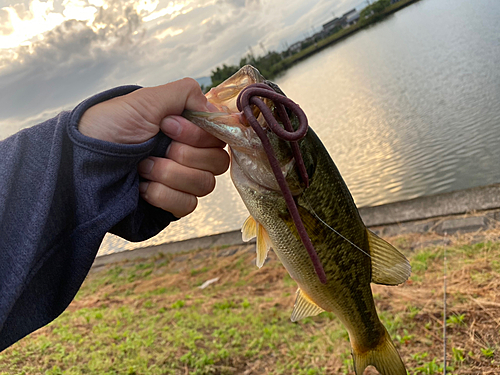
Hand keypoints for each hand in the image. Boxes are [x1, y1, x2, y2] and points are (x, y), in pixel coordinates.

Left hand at [78, 78, 229, 217]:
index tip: (169, 125)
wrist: (79, 164)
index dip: (200, 133)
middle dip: (184, 155)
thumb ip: (186, 94)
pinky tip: (141, 187)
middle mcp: (188, 154)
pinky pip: (188, 205)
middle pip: (217, 162)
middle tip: (154, 147)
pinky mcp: (171, 205)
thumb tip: (214, 107)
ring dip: (170, 174)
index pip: (220, 135)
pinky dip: (164, 195)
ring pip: (204, 185)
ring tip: (142, 168)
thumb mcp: (145, 100)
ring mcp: (181, 181)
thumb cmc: (108, 127)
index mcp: (185, 128)